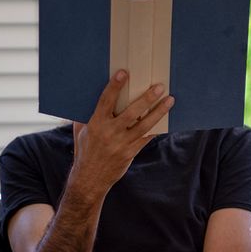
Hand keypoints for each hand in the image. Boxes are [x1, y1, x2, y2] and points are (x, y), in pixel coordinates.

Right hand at [70, 70, 173, 197]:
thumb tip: (86, 96)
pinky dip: (156, 127)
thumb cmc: (85, 151)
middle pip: (131, 112)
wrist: (90, 178)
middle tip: (159, 87)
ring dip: (159, 112)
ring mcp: (121, 144)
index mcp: (95, 124)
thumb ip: (84, 115)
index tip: (124, 73)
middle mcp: (109, 133)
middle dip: (146, 99)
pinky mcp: (130, 152)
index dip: (114, 86)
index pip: (106, 101)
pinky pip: (147, 138)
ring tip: (170, 100)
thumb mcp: (80, 132)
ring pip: (144, 125)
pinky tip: (166, 118)